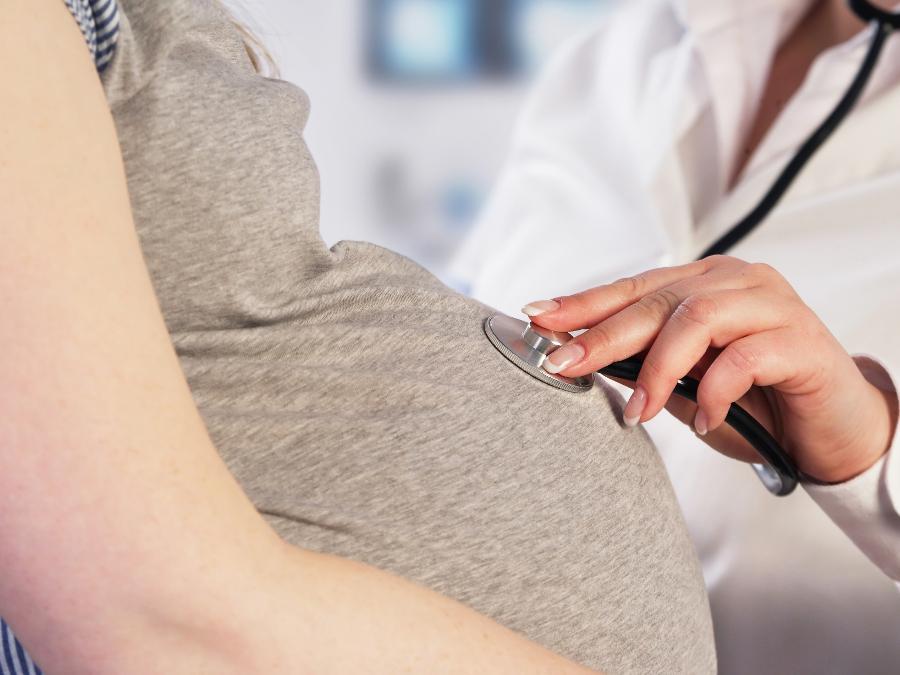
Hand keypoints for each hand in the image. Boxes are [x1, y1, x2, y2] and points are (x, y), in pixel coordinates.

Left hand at [523, 256, 897, 483]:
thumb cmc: (755, 404)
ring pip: (696, 319)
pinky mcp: (801, 339)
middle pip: (656, 301)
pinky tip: (704, 422)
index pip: (633, 288)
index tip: (537, 317)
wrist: (832, 432)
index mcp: (704, 283)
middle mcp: (735, 281)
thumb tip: (580, 361)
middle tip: (563, 364)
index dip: (583, 303)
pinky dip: (714, 393)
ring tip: (638, 412)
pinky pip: (743, 358)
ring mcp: (771, 304)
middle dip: (601, 335)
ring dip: (657, 370)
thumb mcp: (686, 386)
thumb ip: (645, 367)